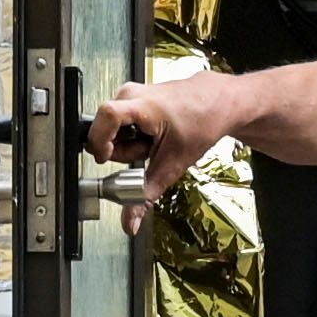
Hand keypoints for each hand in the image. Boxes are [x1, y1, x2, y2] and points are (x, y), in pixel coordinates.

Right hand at [87, 72, 238, 197]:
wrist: (217, 103)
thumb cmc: (202, 122)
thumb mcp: (173, 165)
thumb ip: (146, 195)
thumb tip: (130, 221)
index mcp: (140, 105)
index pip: (104, 118)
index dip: (99, 142)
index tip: (105, 157)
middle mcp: (129, 95)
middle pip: (105, 132)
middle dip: (122, 152)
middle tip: (146, 153)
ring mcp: (130, 94)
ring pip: (112, 130)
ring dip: (129, 145)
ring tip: (152, 143)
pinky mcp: (132, 99)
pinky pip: (119, 124)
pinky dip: (133, 136)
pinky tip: (151, 136)